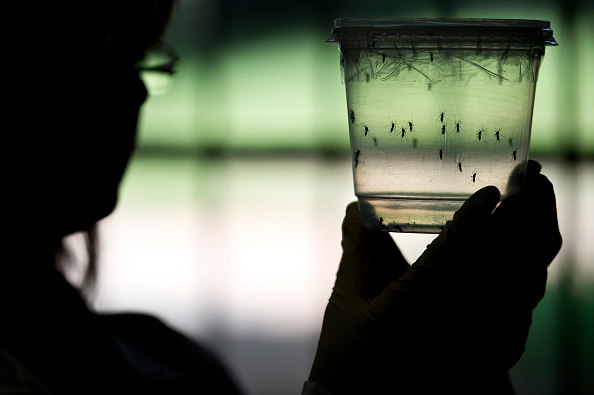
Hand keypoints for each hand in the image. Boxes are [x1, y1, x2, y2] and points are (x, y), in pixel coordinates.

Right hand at [308, 161, 561, 393]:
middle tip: (532, 177)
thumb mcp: (349, 304)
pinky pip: (523, 309)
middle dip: (527, 213)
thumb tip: (354, 209)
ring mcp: (481, 345)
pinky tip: (528, 254)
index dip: (477, 217)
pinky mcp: (491, 357)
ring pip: (525, 283)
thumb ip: (359, 251)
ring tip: (537, 202)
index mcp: (416, 308)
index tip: (491, 190)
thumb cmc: (349, 362)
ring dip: (536, 237)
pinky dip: (531, 274)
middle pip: (509, 260)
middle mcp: (458, 325)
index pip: (458, 252)